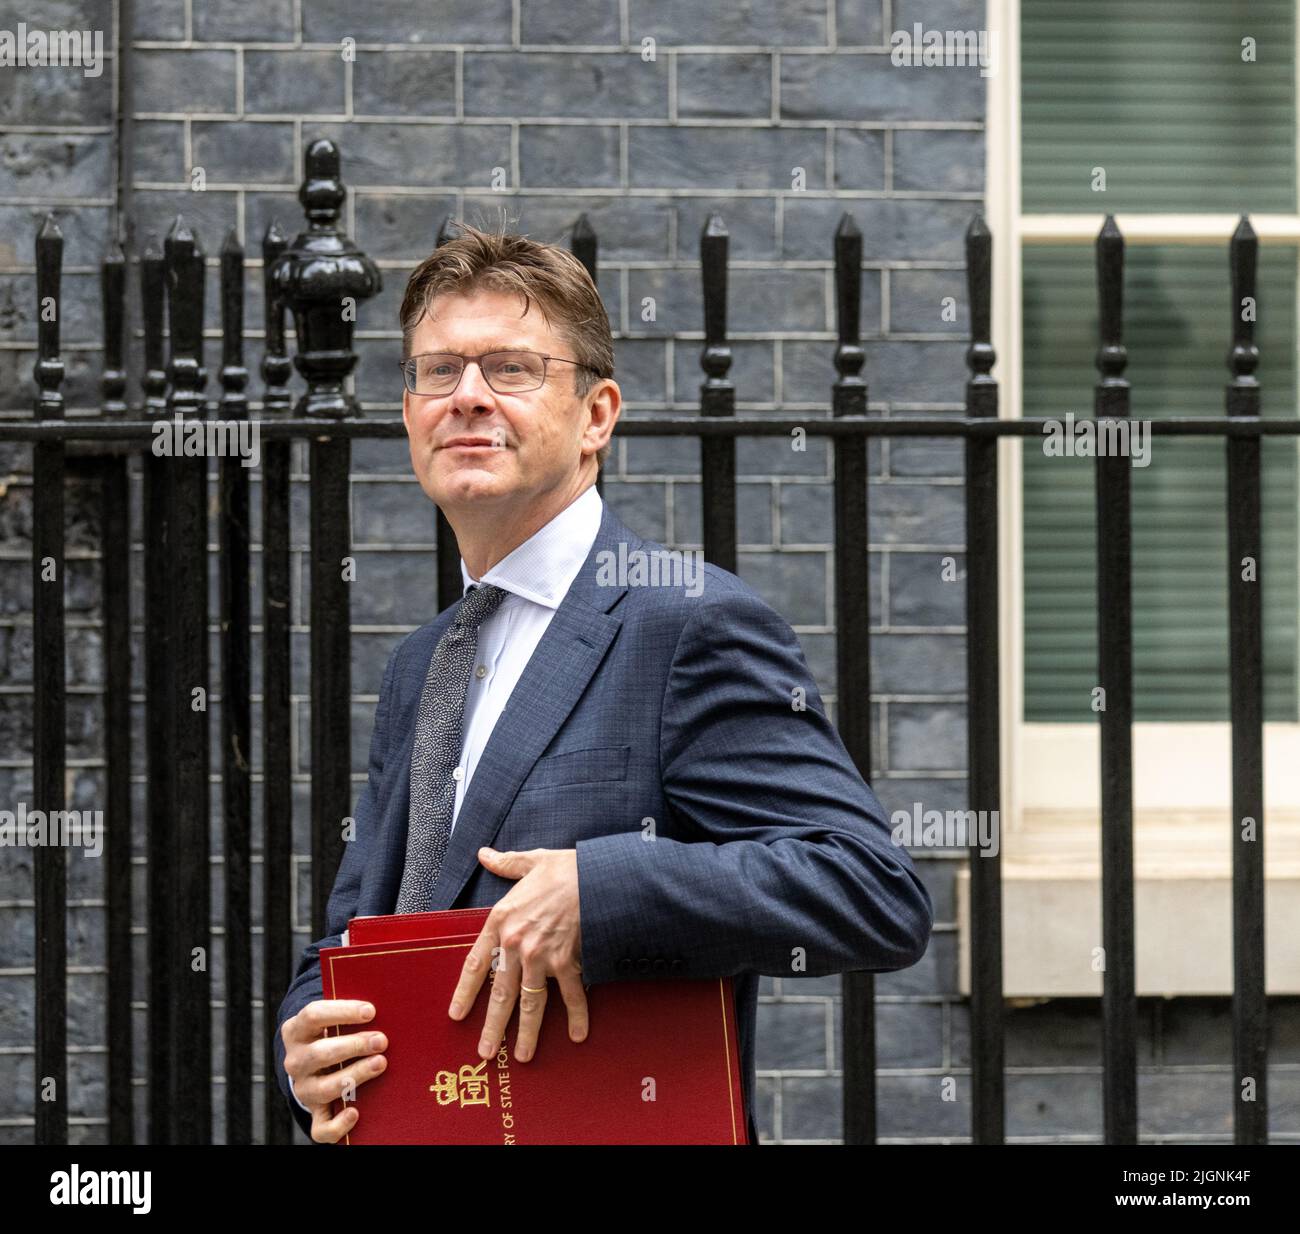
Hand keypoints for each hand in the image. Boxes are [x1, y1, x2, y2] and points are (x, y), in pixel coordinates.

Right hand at [281, 999, 387, 1142]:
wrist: (316, 1063)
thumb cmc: (335, 1032)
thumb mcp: (334, 1017)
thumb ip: (352, 1011)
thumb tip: (388, 1001)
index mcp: (296, 1030)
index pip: (314, 1015)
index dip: (343, 1012)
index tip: (371, 1011)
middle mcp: (295, 1060)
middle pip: (320, 1053)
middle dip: (354, 1046)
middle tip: (382, 1040)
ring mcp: (304, 1089)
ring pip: (324, 1088)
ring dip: (355, 1076)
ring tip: (380, 1063)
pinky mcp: (315, 1112)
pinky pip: (321, 1128)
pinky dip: (338, 1125)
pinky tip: (356, 1113)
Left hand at [448, 847, 587, 1066]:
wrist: (596, 875)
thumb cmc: (564, 868)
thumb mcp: (531, 861)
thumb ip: (506, 863)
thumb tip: (485, 854)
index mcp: (501, 920)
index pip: (476, 964)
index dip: (465, 992)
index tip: (456, 1014)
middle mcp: (516, 944)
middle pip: (500, 994)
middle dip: (493, 1026)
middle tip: (485, 1052)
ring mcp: (541, 957)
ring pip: (530, 1002)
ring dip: (526, 1032)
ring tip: (522, 1056)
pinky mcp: (568, 962)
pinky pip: (570, 995)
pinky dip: (576, 1016)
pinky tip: (577, 1035)